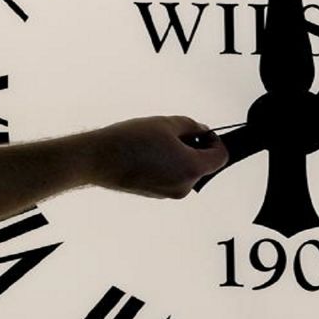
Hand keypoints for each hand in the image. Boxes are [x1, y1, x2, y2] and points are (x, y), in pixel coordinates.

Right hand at [83, 116, 227, 198]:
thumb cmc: (131, 140)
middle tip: (177, 132)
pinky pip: (171, 177)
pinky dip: (168, 165)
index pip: (220, 157)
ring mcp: (169, 193)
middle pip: (204, 166)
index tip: (202, 132)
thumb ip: (192, 127)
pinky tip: (150, 152)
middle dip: (196, 147)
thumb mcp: (167, 124)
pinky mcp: (155, 194)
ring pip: (186, 171)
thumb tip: (202, 131)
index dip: (215, 141)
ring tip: (159, 141)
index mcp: (191, 168)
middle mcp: (183, 186)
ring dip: (181, 156)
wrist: (98, 159)